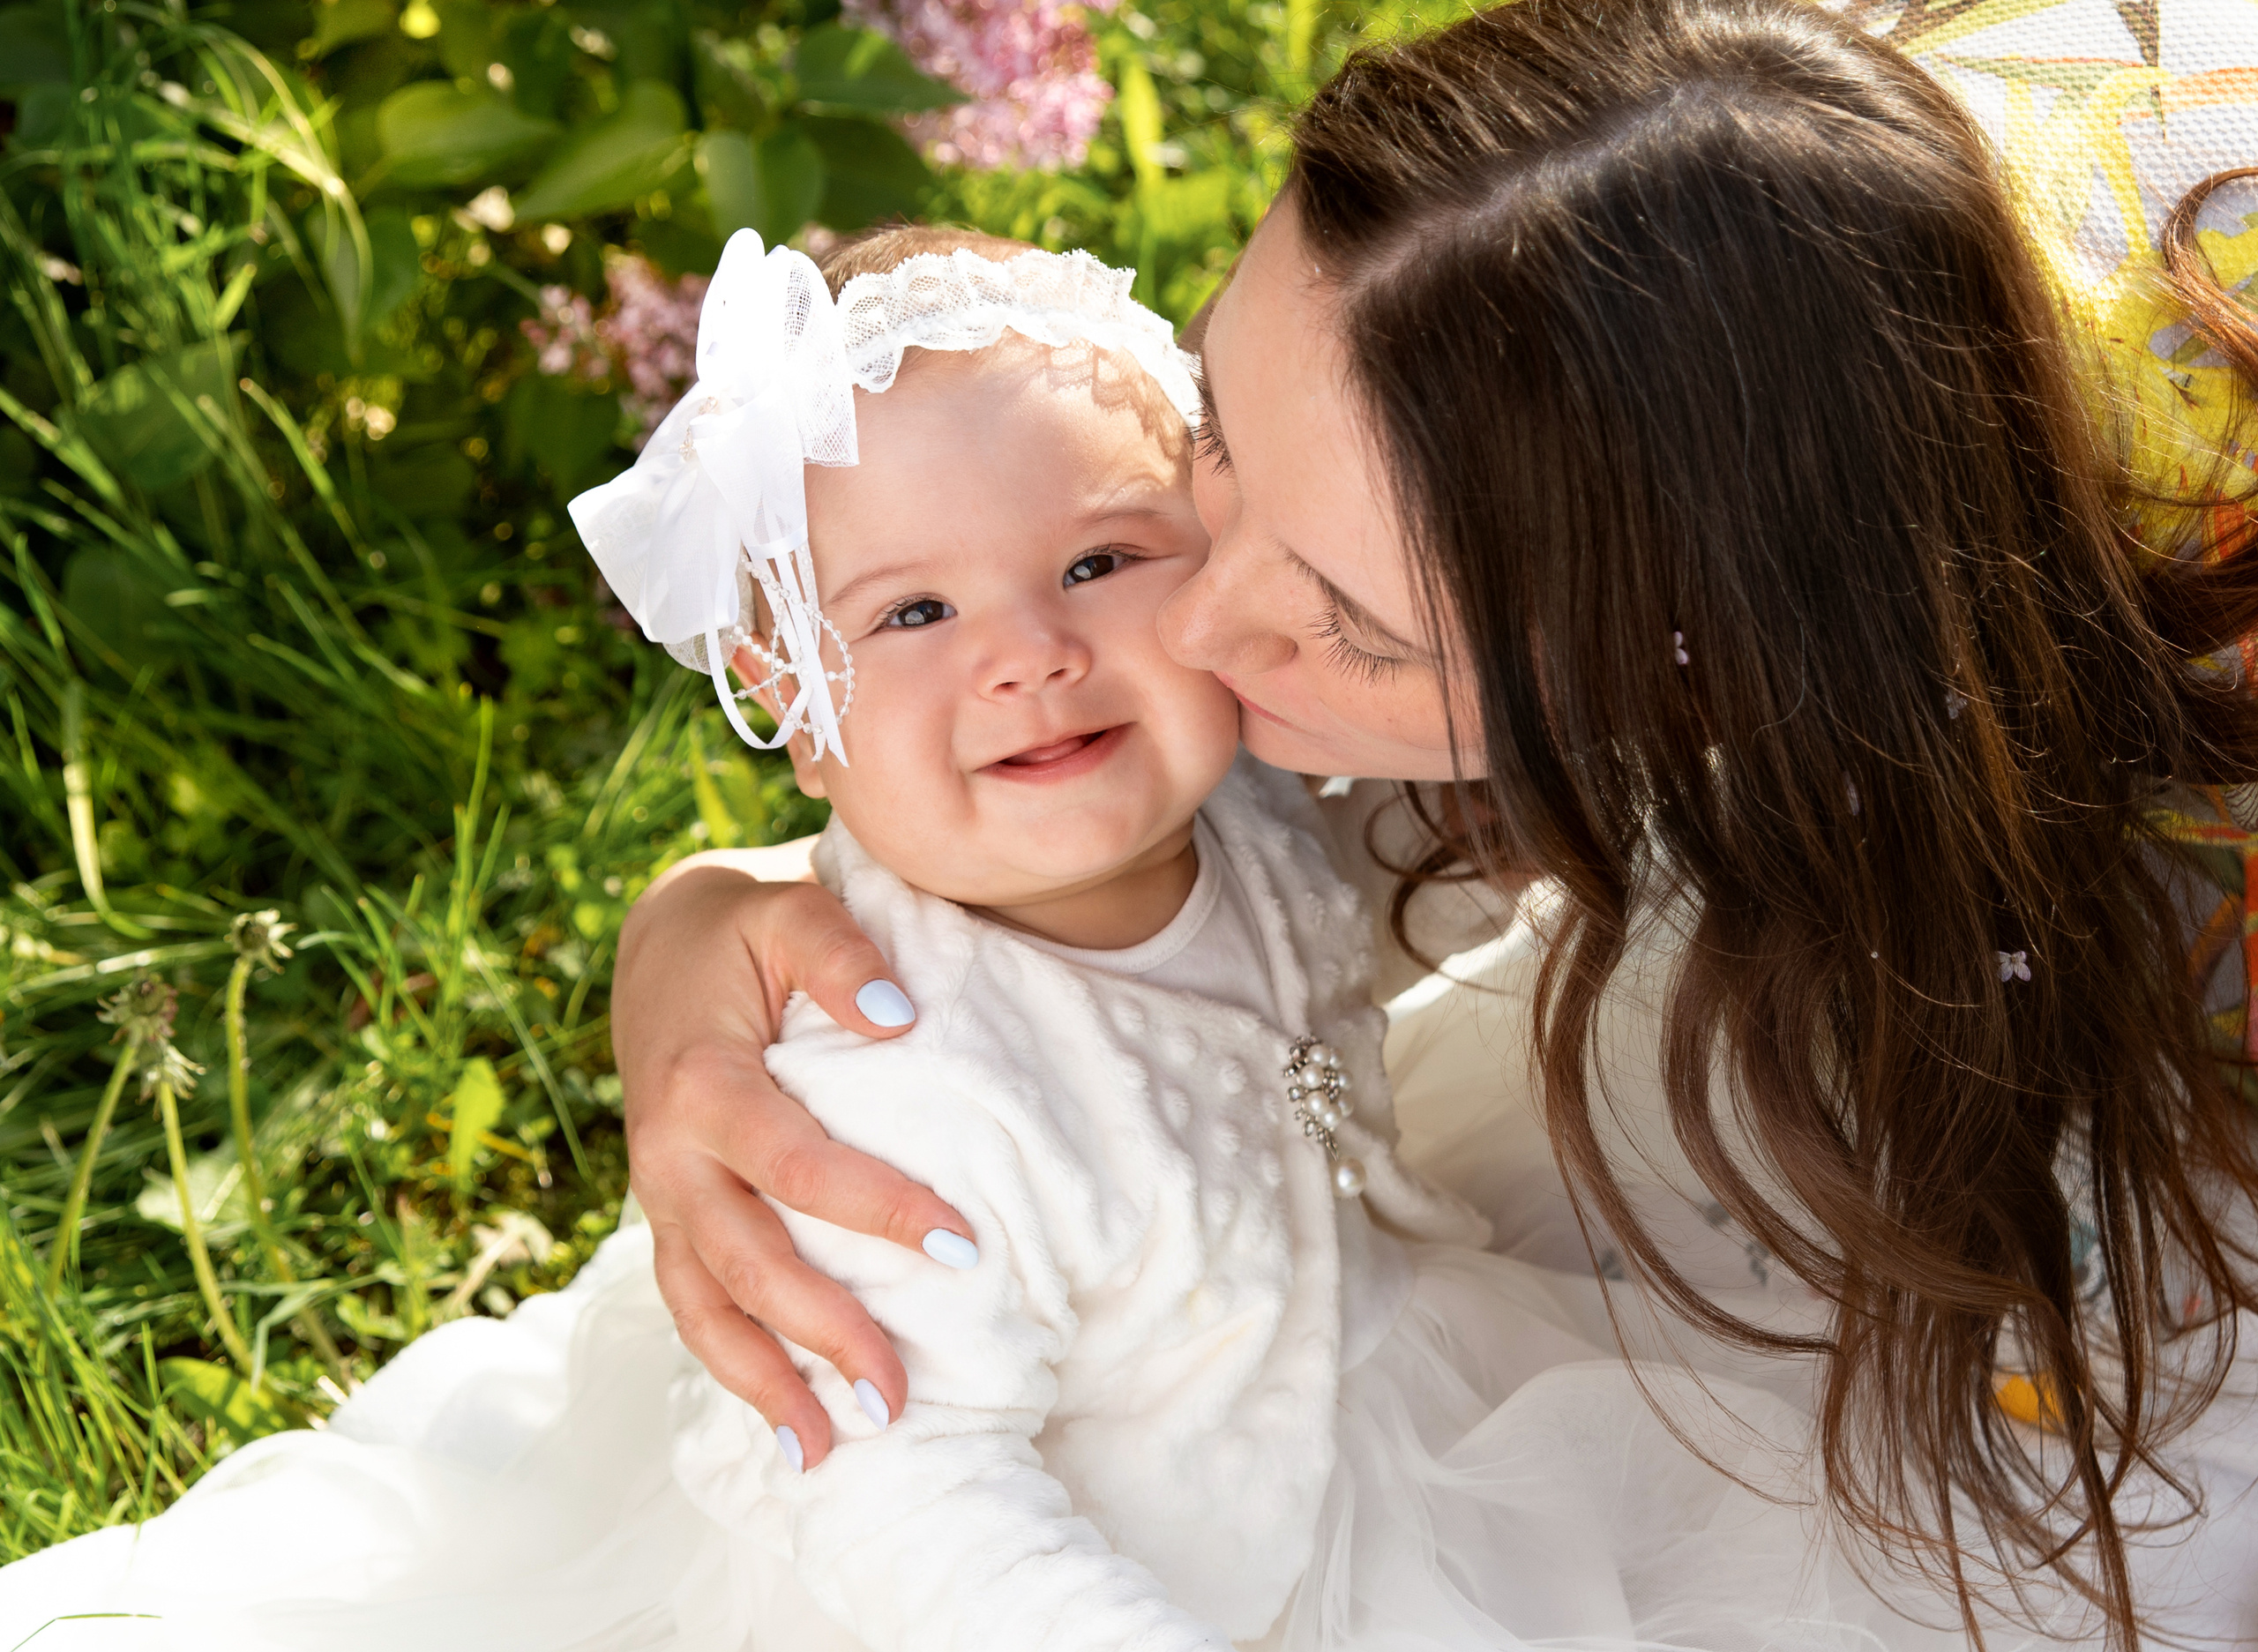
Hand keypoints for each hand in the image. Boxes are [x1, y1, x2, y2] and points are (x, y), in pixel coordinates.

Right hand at [613, 845, 973, 1468]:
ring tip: (833, 1448)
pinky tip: (791, 1427)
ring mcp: (664, 1198)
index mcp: (703, 1084)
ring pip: (705, 1308)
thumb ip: (839, 955)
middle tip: (901, 1392)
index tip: (963, 1246)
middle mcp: (669, 1156)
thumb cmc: (744, 934)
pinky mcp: (673, 1220)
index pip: (797, 1166)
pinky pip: (695, 1307)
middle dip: (823, 1334)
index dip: (878, 1209)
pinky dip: (735, 1371)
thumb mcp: (788, 912)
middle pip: (747, 1263)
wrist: (661, 949)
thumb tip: (898, 1015)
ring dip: (766, 1383)